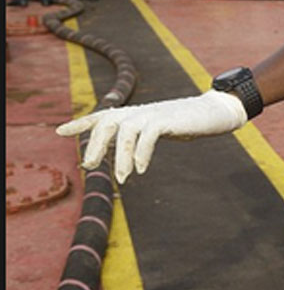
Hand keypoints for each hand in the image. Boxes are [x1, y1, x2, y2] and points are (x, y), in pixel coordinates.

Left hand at [56, 90, 247, 182]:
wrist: (216, 111)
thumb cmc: (189, 122)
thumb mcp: (161, 129)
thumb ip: (142, 137)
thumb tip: (126, 155)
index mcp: (137, 114)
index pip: (103, 116)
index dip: (82, 123)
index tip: (61, 131)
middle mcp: (141, 111)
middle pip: (108, 121)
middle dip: (94, 144)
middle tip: (88, 167)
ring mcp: (154, 113)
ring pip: (125, 130)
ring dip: (119, 156)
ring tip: (121, 178)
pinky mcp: (168, 119)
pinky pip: (148, 134)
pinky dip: (141, 153)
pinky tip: (141, 169)